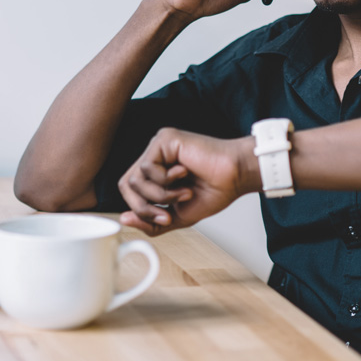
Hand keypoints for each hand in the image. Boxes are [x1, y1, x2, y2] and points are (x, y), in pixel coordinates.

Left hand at [117, 128, 259, 235]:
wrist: (236, 177)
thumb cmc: (214, 191)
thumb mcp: (178, 215)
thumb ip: (151, 221)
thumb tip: (124, 219)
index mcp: (156, 172)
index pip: (130, 191)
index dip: (140, 210)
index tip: (164, 219)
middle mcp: (155, 157)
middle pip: (126, 186)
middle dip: (144, 207)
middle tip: (167, 214)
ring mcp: (158, 147)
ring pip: (135, 179)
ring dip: (160, 195)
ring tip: (184, 193)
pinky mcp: (164, 139)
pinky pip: (148, 167)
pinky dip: (165, 181)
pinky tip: (184, 174)